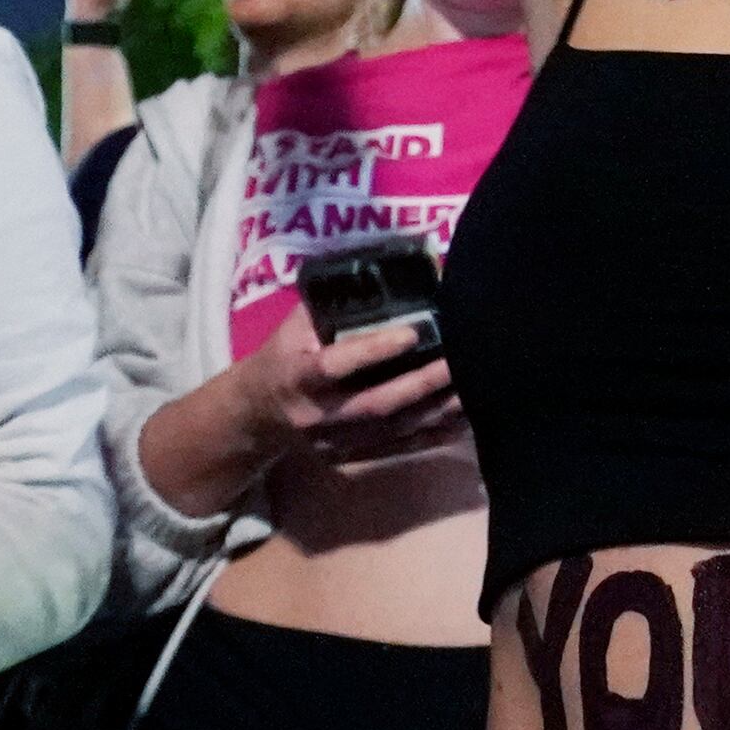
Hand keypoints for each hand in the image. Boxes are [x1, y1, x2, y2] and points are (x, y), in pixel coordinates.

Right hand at [140, 311, 463, 522]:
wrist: (257, 417)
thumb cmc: (282, 357)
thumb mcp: (292, 327)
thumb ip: (331, 305)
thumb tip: (383, 271)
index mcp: (296, 376)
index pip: (334, 365)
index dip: (372, 351)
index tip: (412, 333)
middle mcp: (317, 414)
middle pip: (377, 404)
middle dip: (423, 383)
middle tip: (461, 360)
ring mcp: (336, 442)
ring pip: (395, 429)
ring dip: (437, 409)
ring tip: (472, 386)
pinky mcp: (352, 458)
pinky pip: (400, 449)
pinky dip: (435, 434)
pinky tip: (462, 417)